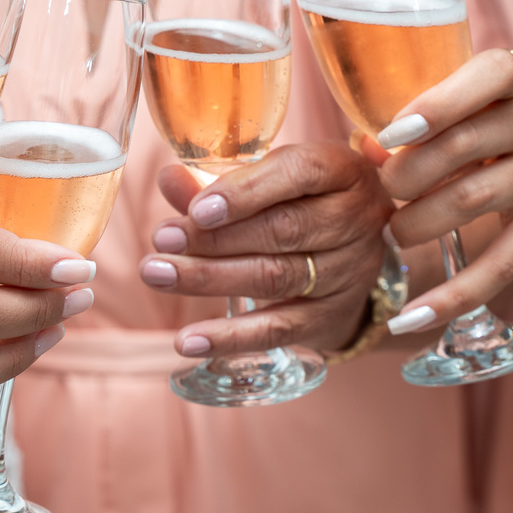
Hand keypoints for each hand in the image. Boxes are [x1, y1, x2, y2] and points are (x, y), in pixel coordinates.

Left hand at [138, 142, 393, 355]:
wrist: (353, 253)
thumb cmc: (303, 200)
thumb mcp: (272, 178)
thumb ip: (220, 182)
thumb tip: (170, 180)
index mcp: (342, 171)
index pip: (300, 173)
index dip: (246, 191)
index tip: (197, 209)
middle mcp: (354, 219)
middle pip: (282, 230)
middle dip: (214, 237)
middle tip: (162, 240)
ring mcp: (348, 272)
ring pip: (276, 277)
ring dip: (210, 278)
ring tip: (158, 274)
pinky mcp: (330, 316)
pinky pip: (278, 329)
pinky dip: (230, 337)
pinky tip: (188, 341)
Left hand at [374, 48, 512, 330]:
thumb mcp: (495, 100)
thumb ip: (433, 117)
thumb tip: (361, 145)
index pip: (489, 75)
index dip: (436, 104)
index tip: (392, 133)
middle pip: (462, 146)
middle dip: (405, 174)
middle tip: (386, 189)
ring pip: (471, 200)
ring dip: (416, 222)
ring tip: (396, 232)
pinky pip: (500, 264)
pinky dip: (452, 295)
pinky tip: (411, 318)